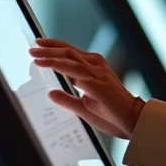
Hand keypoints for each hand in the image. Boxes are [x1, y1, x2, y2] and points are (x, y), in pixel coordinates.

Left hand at [29, 38, 145, 139]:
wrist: (133, 121)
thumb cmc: (113, 115)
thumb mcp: (84, 107)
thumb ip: (67, 99)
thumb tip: (50, 93)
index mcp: (95, 68)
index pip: (71, 53)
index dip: (55, 47)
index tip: (39, 44)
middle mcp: (96, 66)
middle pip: (68, 51)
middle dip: (49, 48)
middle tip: (32, 46)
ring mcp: (97, 74)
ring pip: (69, 58)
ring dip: (50, 55)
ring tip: (34, 54)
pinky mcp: (97, 84)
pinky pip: (74, 70)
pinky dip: (58, 65)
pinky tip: (46, 64)